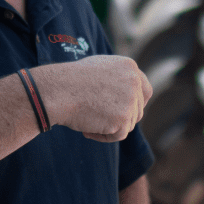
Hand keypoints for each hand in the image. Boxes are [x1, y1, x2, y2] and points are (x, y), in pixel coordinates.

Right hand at [33, 55, 151, 141]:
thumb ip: (117, 78)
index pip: (145, 90)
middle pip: (137, 110)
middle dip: (120, 118)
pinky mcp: (124, 118)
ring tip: (88, 118)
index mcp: (129, 67)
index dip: (137, 103)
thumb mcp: (98, 69)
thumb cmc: (71, 81)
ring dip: (110, 127)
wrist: (58, 91)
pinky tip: (87, 128)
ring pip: (128, 124)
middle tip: (97, 117)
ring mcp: (130, 99)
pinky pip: (118, 135)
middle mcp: (134, 81)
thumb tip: (125, 93)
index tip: (127, 111)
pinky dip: (103, 136)